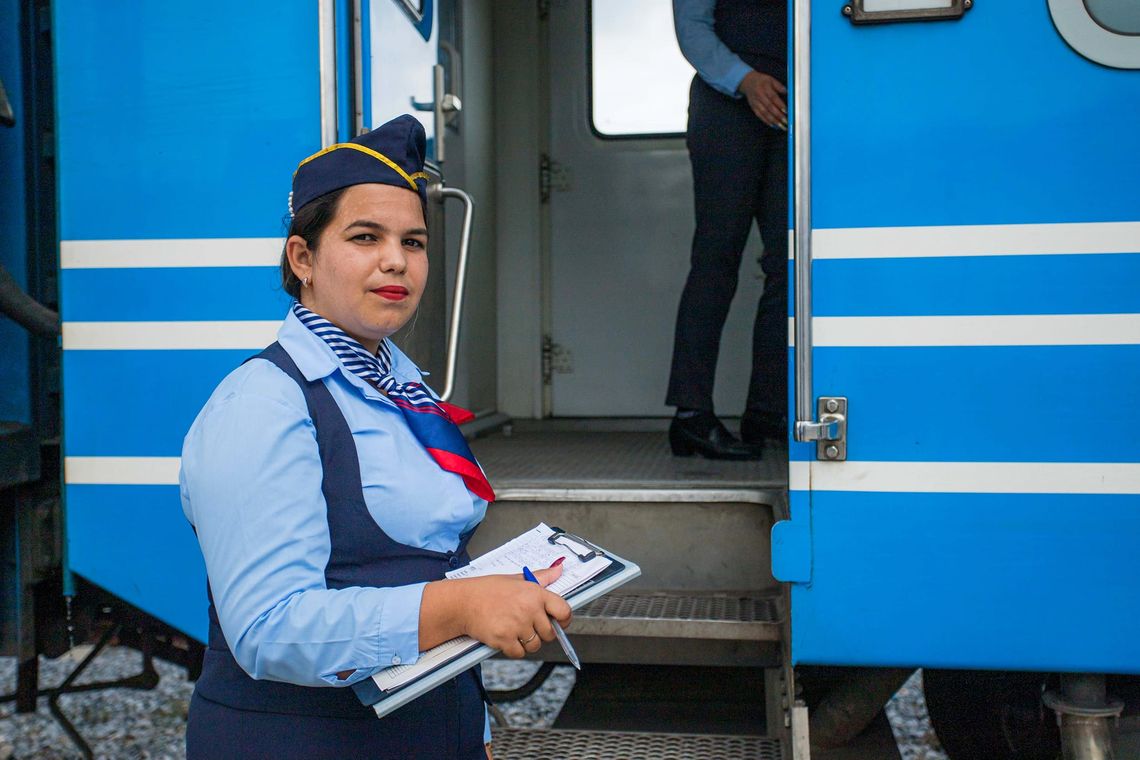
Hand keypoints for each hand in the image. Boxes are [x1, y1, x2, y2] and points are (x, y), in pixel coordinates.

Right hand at [422, 566, 572, 657]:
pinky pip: (519, 653)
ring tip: (514, 630)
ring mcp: (517, 626)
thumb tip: (559, 569)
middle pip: (550, 633)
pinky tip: (506, 637)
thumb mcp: (516, 579)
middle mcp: (529, 609)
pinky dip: (514, 649)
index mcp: (535, 593)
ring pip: (535, 645)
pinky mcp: (505, 640)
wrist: (462, 603)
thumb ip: (540, 577)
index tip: (560, 622)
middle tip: (528, 625)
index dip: (564, 620)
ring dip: (527, 642)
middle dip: (542, 632)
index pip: (564, 610)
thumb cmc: (487, 590)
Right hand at [738, 71, 787, 129]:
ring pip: (764, 113)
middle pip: (769, 107)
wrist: (748, 82)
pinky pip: (760, 115)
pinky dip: (766, 121)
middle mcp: (759, 96)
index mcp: (765, 88)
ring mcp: (756, 103)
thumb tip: (786, 92)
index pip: (773, 97)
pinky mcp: (753, 107)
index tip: (786, 111)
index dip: (780, 105)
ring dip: (773, 121)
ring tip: (781, 126)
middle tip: (785, 122)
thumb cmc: (762, 81)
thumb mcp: (771, 79)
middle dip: (778, 115)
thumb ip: (779, 86)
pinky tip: (773, 125)